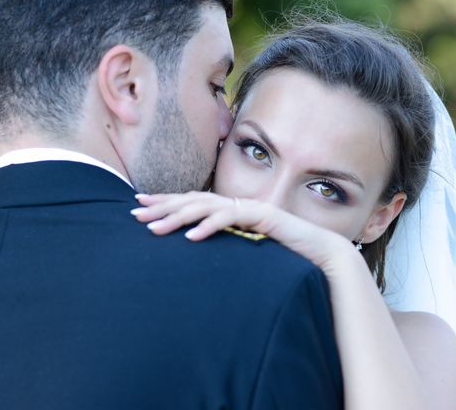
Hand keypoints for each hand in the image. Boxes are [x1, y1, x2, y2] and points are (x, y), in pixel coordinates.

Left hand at [133, 192, 355, 269]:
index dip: (164, 202)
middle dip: (162, 206)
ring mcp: (248, 207)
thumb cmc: (282, 254)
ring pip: (206, 207)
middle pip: (191, 200)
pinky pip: (231, 218)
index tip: (139, 206)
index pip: (191, 202)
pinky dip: (209, 226)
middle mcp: (235, 204)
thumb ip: (223, 245)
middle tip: (134, 213)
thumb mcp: (244, 249)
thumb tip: (194, 252)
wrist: (321, 253)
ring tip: (154, 229)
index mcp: (229, 210)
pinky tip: (191, 237)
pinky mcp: (262, 216)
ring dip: (178, 217)